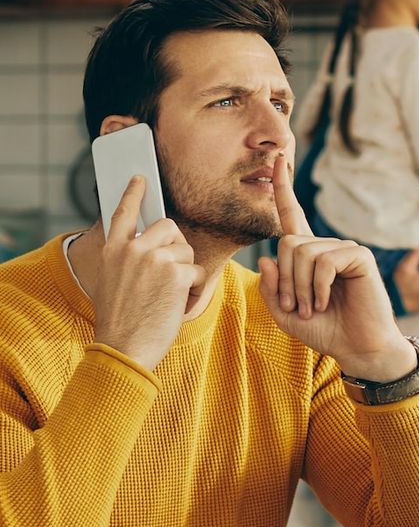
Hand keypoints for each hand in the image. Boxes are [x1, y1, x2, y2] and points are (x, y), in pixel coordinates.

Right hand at [94, 176, 206, 371]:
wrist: (124, 347)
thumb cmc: (123, 323)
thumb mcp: (114, 283)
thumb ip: (128, 261)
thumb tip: (151, 249)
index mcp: (113, 250)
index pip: (124, 213)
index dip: (134, 194)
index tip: (141, 179)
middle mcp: (132, 249)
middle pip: (169, 228)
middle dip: (178, 248)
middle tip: (174, 273)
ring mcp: (153, 258)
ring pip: (186, 252)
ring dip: (187, 274)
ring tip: (171, 297)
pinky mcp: (174, 272)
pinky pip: (198, 272)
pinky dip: (195, 291)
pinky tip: (179, 305)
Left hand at [258, 154, 415, 382]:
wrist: (358, 348)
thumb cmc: (326, 331)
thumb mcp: (285, 314)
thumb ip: (270, 288)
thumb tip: (265, 256)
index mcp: (308, 256)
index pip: (291, 216)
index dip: (282, 189)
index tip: (278, 159)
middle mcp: (325, 247)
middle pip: (287, 243)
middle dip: (285, 280)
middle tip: (296, 308)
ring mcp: (344, 249)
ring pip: (302, 253)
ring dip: (300, 288)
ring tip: (312, 309)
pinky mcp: (358, 256)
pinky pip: (324, 262)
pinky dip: (318, 286)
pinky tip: (326, 302)